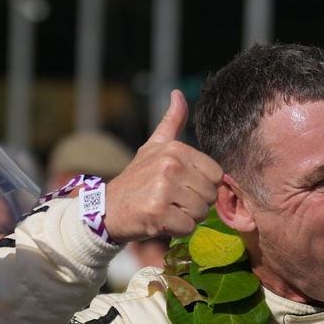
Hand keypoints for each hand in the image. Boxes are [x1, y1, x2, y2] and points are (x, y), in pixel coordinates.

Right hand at [104, 90, 223, 241]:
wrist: (106, 209)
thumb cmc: (136, 179)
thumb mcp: (153, 146)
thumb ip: (171, 122)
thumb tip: (178, 93)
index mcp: (176, 149)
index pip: (217, 175)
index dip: (203, 186)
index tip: (183, 187)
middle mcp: (170, 166)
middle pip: (210, 195)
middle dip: (196, 204)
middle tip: (173, 202)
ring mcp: (164, 189)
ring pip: (201, 213)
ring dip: (187, 218)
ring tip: (167, 210)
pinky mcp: (158, 213)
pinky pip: (187, 228)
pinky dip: (177, 230)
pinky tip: (161, 222)